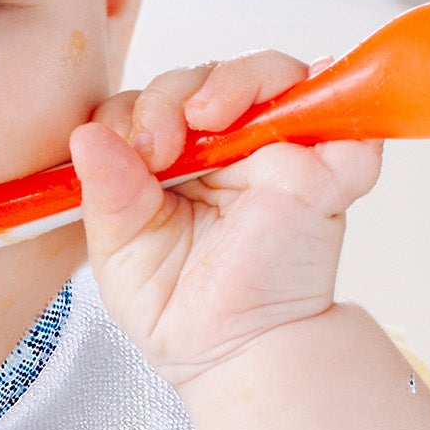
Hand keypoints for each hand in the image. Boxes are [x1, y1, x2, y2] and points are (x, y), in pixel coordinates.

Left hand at [71, 49, 380, 386]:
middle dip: (173, 95)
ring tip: (209, 115)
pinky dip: (334, 95)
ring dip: (235, 80)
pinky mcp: (328, 173)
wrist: (236, 354)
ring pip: (268, 75)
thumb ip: (106, 195)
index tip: (132, 150)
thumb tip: (86, 136)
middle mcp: (222, 148)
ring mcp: (277, 153)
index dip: (134, 113)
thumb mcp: (120, 254)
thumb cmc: (176, 310)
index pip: (147, 104)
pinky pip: (344, 120)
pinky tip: (304, 99)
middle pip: (203, 78)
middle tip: (161, 144)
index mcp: (167, 161)